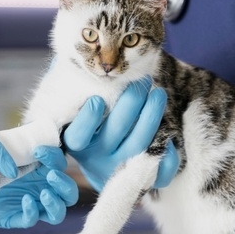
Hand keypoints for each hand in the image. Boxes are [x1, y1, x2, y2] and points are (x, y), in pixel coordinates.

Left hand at [0, 146, 78, 229]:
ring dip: (56, 202)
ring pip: (59, 212)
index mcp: (40, 170)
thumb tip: (27, 129)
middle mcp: (42, 189)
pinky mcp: (18, 218)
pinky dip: (33, 211)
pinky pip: (34, 219)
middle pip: (69, 191)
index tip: (38, 151)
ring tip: (44, 193)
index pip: (60, 164)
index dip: (54, 157)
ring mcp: (33, 206)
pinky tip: (26, 201)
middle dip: (64, 183)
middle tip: (50, 175)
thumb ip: (14, 144)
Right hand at [63, 76, 178, 191]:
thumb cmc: (90, 123)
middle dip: (130, 104)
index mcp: (77, 142)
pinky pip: (160, 171)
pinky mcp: (142, 178)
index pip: (78, 136)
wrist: (104, 162)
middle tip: (141, 81)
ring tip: (158, 94)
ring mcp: (121, 168)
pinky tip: (169, 129)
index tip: (97, 100)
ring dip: (151, 116)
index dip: (88, 120)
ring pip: (139, 145)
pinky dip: (168, 152)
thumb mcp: (74, 107)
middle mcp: (97, 158)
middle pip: (115, 133)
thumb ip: (70, 84)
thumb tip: (66, 55)